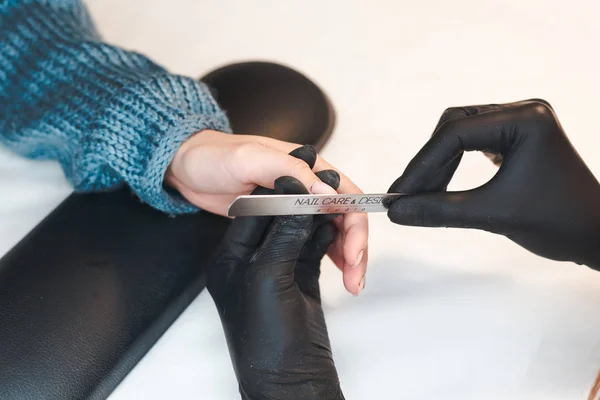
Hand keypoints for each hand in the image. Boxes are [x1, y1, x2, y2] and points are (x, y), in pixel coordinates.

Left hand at [167, 131, 366, 294]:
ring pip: (334, 231)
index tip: (353, 254)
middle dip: (356, 248)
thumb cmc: (216, 157)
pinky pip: (315, 238)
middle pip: (345, 217)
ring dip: (347, 256)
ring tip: (351, 283)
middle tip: (354, 279)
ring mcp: (297, 206)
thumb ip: (290, 171)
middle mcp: (309, 186)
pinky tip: (335, 273)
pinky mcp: (284, 221)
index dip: (354, 226)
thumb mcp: (251, 159)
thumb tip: (328, 194)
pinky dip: (329, 255)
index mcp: (309, 168)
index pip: (345, 196)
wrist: (188, 167)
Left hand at [207, 163, 344, 398]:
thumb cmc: (266, 340)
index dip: (284, 192)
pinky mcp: (300, 277)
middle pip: (284, 217)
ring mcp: (278, 268)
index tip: (310, 177)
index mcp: (231, 257)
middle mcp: (253, 259)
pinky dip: (330, 238)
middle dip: (311, 207)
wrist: (292, 381)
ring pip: (304, 230)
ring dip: (327, 223)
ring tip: (343, 215)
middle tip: (335, 196)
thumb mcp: (267, 278)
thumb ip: (284, 234)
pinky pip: (316, 246)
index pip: (257, 210)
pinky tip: (340, 233)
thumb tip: (302, 199)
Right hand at [387, 99, 599, 268]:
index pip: (455, 134)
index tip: (399, 194)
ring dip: (439, 163)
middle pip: (454, 126)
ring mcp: (521, 122)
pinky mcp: (518, 136)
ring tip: (422, 194)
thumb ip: (439, 211)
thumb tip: (395, 212)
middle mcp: (523, 111)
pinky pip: (474, 141)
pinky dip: (454, 162)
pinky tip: (444, 184)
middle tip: (407, 195)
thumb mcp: (491, 215)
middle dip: (428, 162)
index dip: (421, 166)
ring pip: (460, 132)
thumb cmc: (555, 224)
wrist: (595, 236)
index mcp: (525, 120)